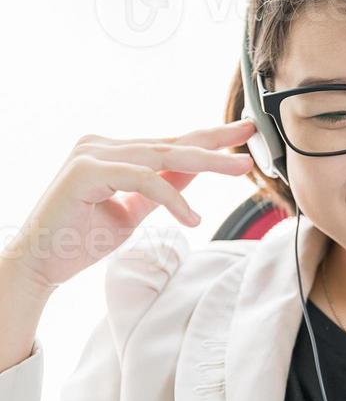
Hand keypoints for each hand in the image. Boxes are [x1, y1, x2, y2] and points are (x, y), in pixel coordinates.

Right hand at [1, 118, 256, 293]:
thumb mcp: (133, 210)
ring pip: (162, 155)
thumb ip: (161, 189)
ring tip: (240, 169)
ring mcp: (92, 153)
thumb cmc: (80, 240)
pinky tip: (192, 218)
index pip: (169, 143)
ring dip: (206, 163)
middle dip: (216, 143)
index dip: (208, 140)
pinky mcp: (86, 170)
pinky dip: (171, 198)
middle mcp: (101, 144)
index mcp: (112, 150)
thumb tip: (196, 172)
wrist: (39, 264)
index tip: (243, 135)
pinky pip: (142, 179)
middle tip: (251, 138)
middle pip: (171, 143)